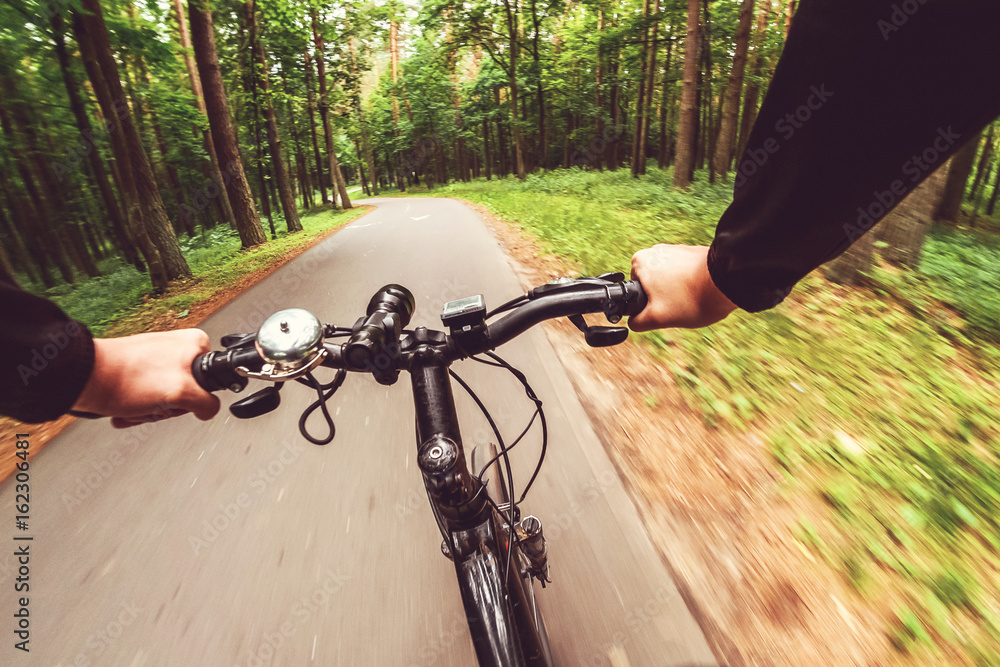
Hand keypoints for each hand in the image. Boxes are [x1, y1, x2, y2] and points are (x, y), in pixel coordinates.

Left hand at [72, 329, 220, 427]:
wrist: (85, 379)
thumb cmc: (126, 379)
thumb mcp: (181, 392)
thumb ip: (206, 402)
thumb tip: (209, 410)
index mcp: (195, 343)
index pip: (210, 383)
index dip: (193, 399)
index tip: (176, 400)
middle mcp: (177, 347)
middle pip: (187, 393)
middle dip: (166, 408)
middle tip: (152, 405)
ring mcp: (156, 359)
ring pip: (165, 398)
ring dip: (149, 411)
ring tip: (135, 406)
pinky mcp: (138, 369)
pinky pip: (147, 397)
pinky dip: (138, 408)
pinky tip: (126, 408)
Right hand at [628, 244, 737, 330]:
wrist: (727, 281)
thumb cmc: (691, 298)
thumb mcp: (657, 318)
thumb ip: (638, 322)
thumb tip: (634, 322)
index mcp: (640, 262)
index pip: (634, 291)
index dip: (647, 305)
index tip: (663, 308)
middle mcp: (655, 250)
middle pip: (652, 286)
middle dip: (663, 298)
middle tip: (677, 305)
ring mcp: (676, 249)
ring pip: (669, 281)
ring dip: (679, 292)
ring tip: (692, 298)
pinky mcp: (693, 252)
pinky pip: (685, 275)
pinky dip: (691, 284)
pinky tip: (701, 291)